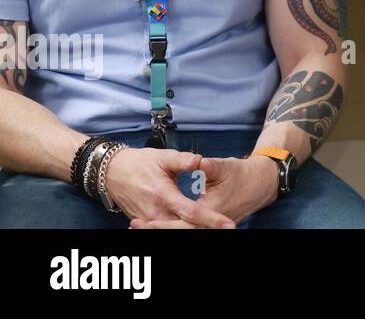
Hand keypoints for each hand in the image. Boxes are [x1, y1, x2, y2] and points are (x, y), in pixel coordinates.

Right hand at [104, 147, 234, 228]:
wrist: (113, 172)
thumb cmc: (140, 163)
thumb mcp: (163, 157)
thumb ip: (183, 160)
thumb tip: (200, 160)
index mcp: (163, 195)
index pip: (191, 212)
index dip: (211, 219)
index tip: (228, 224)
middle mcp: (155, 212)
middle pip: (184, 227)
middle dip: (205, 228)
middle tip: (228, 227)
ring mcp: (149, 220)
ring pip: (173, 231)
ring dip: (193, 229)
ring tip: (215, 228)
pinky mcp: (145, 222)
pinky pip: (163, 230)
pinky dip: (177, 229)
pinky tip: (194, 227)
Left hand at [130, 155, 277, 228]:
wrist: (260, 184)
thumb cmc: (241, 174)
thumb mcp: (225, 166)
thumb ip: (209, 165)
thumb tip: (197, 161)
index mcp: (212, 208)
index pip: (183, 221)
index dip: (161, 224)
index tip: (144, 220)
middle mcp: (209, 223)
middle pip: (179, 231)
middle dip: (156, 229)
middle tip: (134, 225)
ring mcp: (209, 226)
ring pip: (183, 232)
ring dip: (162, 229)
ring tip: (138, 226)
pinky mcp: (208, 226)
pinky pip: (188, 230)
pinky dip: (172, 227)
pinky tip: (156, 225)